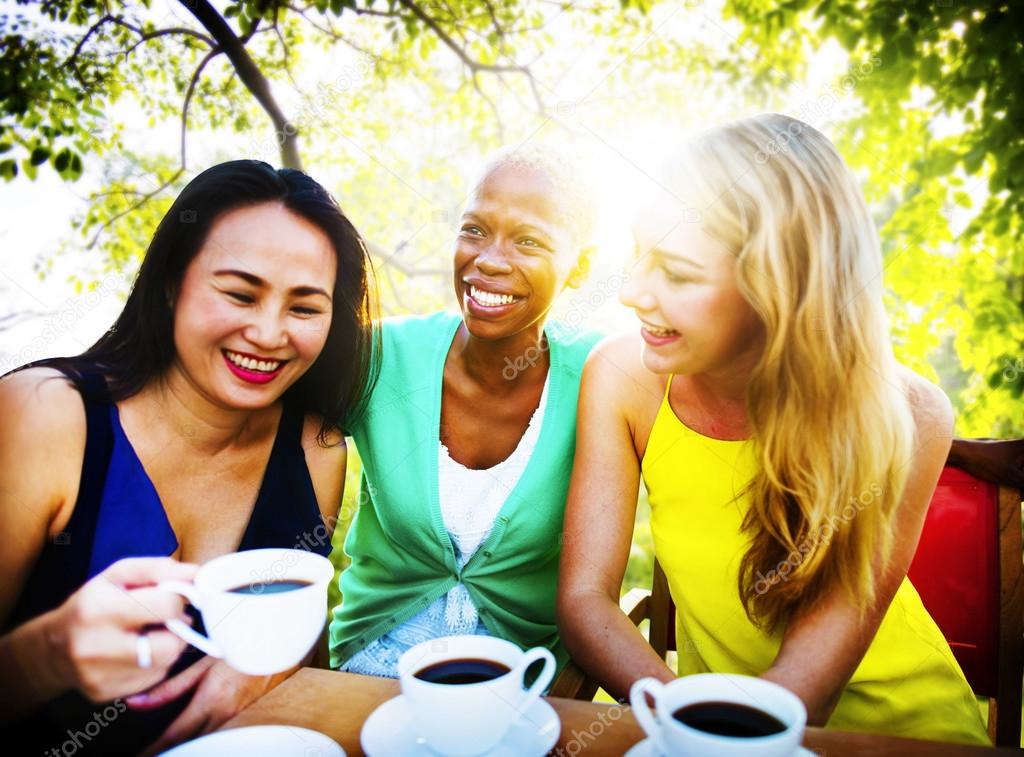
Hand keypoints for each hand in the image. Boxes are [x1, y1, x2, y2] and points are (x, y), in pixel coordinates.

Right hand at [50, 557, 198, 702]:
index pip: (165, 606)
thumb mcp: (119, 575)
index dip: (179, 599)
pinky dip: (155, 664)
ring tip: (151, 634)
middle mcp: (95, 646)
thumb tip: (196, 573)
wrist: (53, 648)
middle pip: (169, 646)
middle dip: (177, 629)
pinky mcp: (105, 695)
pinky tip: (138, 653)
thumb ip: (159, 569)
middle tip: (168, 619)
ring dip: (169, 646)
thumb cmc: (93, 603)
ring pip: (165, 664)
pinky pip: (152, 680)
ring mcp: (99, 676)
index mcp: (98, 608)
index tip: (176, 596)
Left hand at [132, 658, 296, 755]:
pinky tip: (191, 735)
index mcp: (210, 701)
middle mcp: (223, 715)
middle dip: (168, 748)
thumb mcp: (202, 664)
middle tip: (149, 751)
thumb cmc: (239, 646)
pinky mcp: (241, 717)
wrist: (277, 644)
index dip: (155, 749)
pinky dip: (199, 737)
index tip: (141, 754)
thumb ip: (169, 688)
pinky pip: (215, 734)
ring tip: (165, 745)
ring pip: (203, 741)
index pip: (174, 736)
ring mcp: (235, 718)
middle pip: (189, 744)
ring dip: (185, 744)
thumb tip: (136, 702)